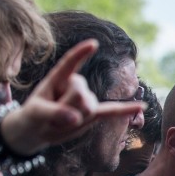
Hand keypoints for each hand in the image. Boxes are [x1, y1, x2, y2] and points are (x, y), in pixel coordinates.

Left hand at [0, 39, 143, 154]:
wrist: (37, 132)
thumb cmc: (32, 117)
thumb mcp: (35, 113)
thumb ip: (54, 112)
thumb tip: (77, 117)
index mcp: (58, 78)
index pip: (70, 63)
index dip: (81, 54)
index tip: (94, 44)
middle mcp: (75, 85)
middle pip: (80, 94)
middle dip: (67, 108)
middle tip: (51, 118)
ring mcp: (87, 99)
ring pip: (90, 108)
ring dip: (74, 121)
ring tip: (61, 123)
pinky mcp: (94, 114)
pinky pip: (113, 111)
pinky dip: (127, 109)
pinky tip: (142, 106)